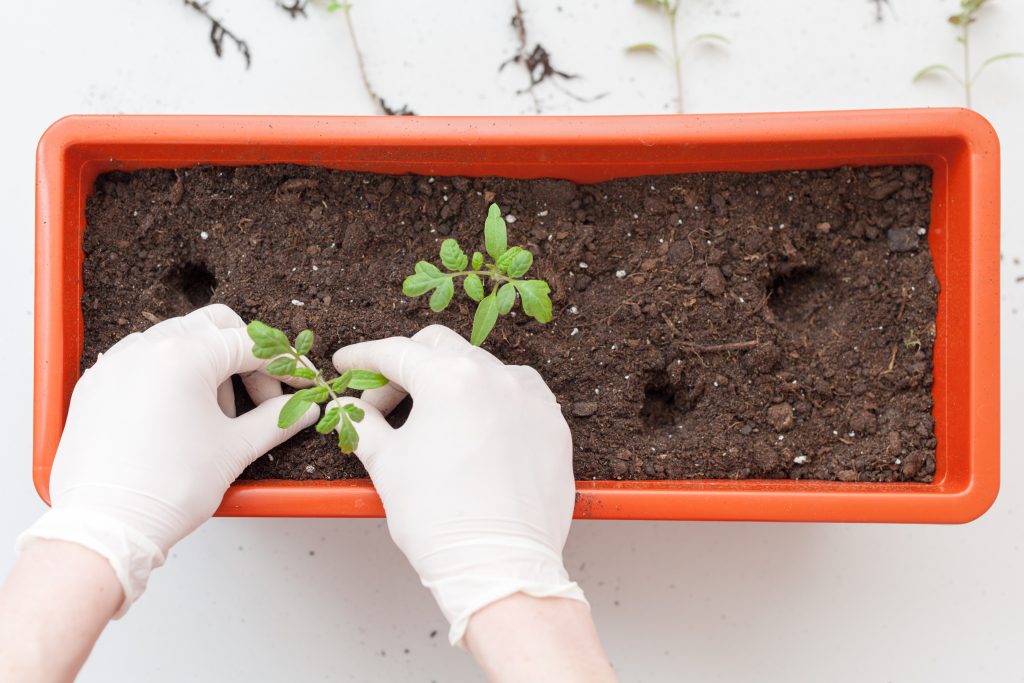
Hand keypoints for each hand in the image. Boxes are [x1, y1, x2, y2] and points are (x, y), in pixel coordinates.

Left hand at [18, 304, 317, 613]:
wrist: (107, 526)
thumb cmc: (168, 488)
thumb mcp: (235, 449)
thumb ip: (276, 420)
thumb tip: (303, 409)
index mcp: (184, 357)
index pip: (248, 345)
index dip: (283, 365)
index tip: (299, 384)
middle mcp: (145, 349)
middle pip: (212, 327)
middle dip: (243, 357)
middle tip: (258, 396)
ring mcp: (114, 365)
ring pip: (174, 339)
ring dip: (206, 365)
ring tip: (215, 414)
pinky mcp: (94, 386)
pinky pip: (140, 361)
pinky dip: (169, 376)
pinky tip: (179, 415)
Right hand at [331, 325, 585, 644]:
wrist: (498, 566)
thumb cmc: (439, 520)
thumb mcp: (387, 465)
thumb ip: (363, 424)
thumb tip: (349, 409)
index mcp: (449, 380)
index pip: (395, 353)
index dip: (363, 358)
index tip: (347, 365)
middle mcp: (494, 378)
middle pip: (440, 347)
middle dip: (406, 363)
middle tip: (383, 397)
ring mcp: (529, 399)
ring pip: (483, 366)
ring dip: (452, 379)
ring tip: (432, 414)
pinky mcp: (553, 425)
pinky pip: (519, 393)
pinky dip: (492, 398)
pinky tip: (477, 422)